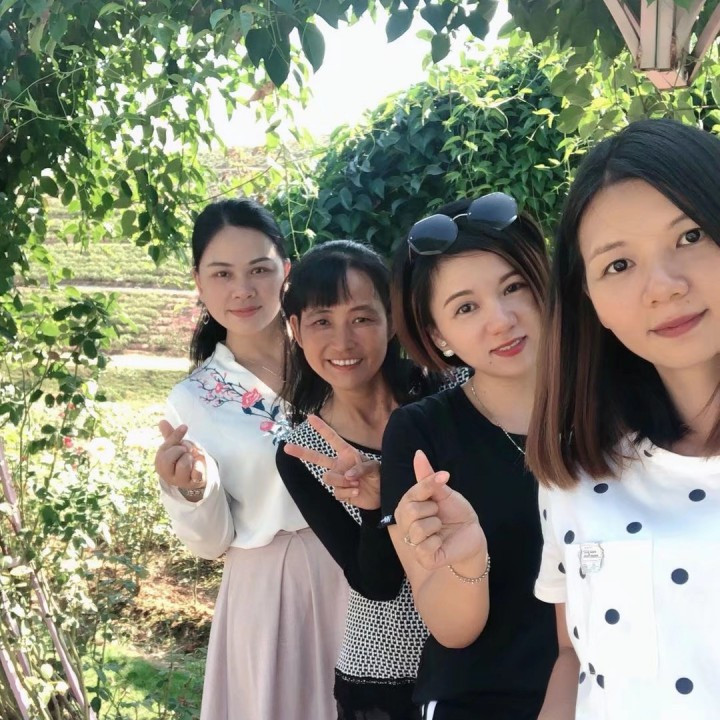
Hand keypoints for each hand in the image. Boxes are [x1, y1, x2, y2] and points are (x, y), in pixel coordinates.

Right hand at [155, 420, 206, 499]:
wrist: (197, 476)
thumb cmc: (183, 459)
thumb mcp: (176, 446)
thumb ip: (171, 436)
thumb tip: (162, 421)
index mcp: (160, 463)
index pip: (164, 447)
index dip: (176, 436)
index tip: (184, 427)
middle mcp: (167, 474)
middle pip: (169, 458)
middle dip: (181, 449)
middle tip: (186, 451)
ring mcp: (180, 480)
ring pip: (183, 464)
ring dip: (191, 458)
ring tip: (192, 459)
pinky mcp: (193, 483)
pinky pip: (196, 472)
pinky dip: (199, 466)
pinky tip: (198, 465)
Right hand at [283, 414, 380, 509]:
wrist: (381, 496)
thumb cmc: (379, 476)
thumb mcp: (374, 468)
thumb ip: (361, 468)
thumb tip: (347, 476)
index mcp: (347, 453)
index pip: (332, 439)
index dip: (321, 428)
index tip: (310, 416)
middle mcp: (339, 464)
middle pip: (316, 457)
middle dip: (301, 452)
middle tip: (286, 447)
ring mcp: (337, 478)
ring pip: (329, 478)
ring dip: (344, 482)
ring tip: (357, 484)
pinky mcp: (339, 492)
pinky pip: (337, 492)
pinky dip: (348, 493)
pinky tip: (357, 492)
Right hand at [394, 450, 485, 570]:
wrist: (472, 534)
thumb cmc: (455, 513)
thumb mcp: (443, 492)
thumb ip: (427, 476)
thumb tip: (418, 453)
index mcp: (406, 507)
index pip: (410, 493)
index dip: (428, 485)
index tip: (445, 477)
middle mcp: (405, 525)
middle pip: (410, 511)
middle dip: (432, 509)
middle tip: (439, 513)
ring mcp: (412, 543)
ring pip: (418, 529)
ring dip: (436, 525)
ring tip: (441, 528)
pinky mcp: (423, 558)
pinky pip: (425, 547)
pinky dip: (438, 541)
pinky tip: (442, 541)